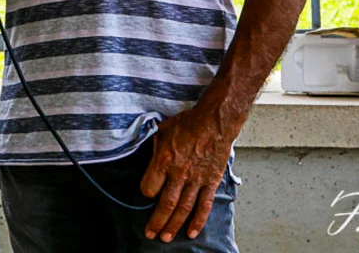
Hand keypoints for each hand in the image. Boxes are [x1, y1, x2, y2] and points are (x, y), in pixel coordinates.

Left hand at [139, 107, 235, 242]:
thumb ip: (153, 147)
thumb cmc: (188, 123)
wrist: (215, 121)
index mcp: (164, 160)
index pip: (149, 187)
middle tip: (150, 234)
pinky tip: (191, 232)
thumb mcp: (161, 130)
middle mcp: (179, 173)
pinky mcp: (210, 182)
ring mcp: (196, 179)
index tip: (145, 195)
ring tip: (166, 238)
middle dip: (156, 221)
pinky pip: (203, 205)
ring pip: (184, 209)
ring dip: (174, 225)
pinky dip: (198, 220)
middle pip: (165, 204)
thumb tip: (143, 154)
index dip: (145, 193)